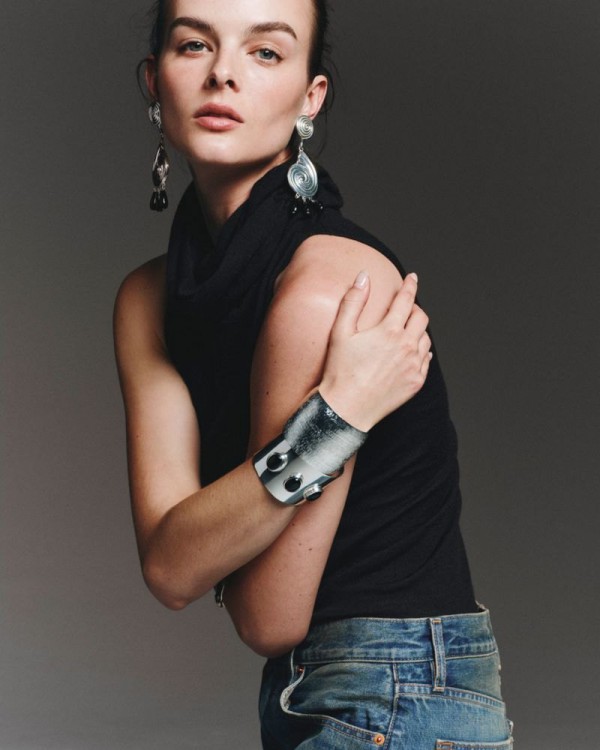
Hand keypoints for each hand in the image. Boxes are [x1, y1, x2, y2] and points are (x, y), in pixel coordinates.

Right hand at [318, 271, 431, 430]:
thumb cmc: (340, 371)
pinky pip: (426, 359)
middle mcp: (406, 346)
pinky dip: (421, 350)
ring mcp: (414, 366)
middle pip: (420, 317)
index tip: (412, 278)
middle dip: (414, 307)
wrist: (347, 408)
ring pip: (425, 338)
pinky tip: (411, 351)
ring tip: (406, 329)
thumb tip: (363, 277)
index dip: (409, 286)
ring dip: (418, 329)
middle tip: (406, 306)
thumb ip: (353, 301)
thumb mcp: (340, 332)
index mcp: (389, 331)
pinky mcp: (416, 382)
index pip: (406, 300)